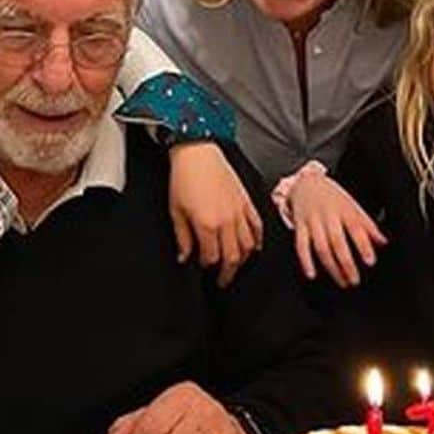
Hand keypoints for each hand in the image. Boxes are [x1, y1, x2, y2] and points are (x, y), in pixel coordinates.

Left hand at [168, 142, 262, 286]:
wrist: (197, 153)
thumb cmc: (184, 178)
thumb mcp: (175, 210)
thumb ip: (182, 238)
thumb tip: (184, 257)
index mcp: (207, 225)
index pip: (212, 257)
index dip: (208, 267)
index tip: (204, 268)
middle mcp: (226, 221)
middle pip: (233, 257)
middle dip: (228, 272)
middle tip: (223, 280)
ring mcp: (239, 212)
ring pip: (248, 245)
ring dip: (243, 260)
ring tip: (236, 266)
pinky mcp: (246, 202)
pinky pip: (257, 226)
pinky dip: (258, 240)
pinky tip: (255, 247)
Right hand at [289, 172, 386, 286]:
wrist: (306, 183)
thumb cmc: (332, 197)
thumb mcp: (353, 206)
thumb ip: (368, 225)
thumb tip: (383, 242)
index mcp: (345, 210)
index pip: (356, 229)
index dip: (364, 246)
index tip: (370, 261)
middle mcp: (328, 216)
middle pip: (337, 242)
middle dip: (347, 263)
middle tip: (355, 280)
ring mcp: (313, 222)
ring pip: (321, 247)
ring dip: (331, 267)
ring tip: (342, 281)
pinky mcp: (300, 226)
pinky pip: (301, 245)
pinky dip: (305, 261)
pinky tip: (311, 274)